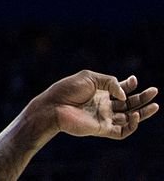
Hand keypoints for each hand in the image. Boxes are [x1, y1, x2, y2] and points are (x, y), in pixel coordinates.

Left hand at [36, 70, 158, 138]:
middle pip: (128, 103)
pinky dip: (132, 125)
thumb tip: (125, 94)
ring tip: (155, 105)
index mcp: (99, 91)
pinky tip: (135, 115)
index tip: (134, 80)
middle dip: (142, 98)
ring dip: (143, 112)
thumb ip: (110, 82)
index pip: (120, 90)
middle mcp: (104, 105)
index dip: (129, 85)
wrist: (54, 105)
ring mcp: (104, 117)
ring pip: (129, 118)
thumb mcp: (90, 77)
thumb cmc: (68, 89)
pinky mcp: (103, 129)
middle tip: (154, 92)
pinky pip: (122, 131)